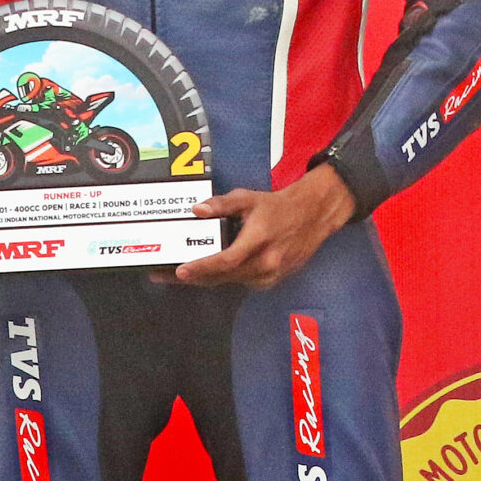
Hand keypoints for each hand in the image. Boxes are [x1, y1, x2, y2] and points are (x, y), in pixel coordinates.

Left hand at [174, 166, 355, 290]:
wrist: (313, 216)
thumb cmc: (279, 206)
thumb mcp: (249, 198)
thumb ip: (222, 204)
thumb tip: (197, 210)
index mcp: (259, 239)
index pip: (226, 260)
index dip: (201, 267)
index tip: (180, 270)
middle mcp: (266, 262)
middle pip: (223, 276)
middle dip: (194, 277)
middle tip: (166, 275)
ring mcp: (271, 274)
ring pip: (231, 282)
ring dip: (209, 279)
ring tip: (186, 274)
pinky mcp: (274, 281)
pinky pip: (243, 282)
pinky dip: (227, 278)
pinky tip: (213, 272)